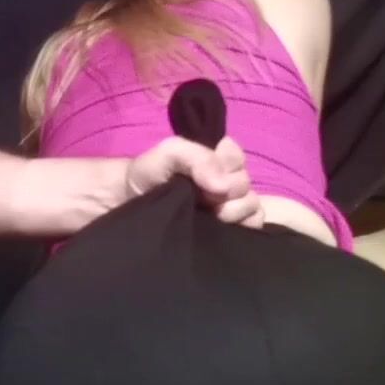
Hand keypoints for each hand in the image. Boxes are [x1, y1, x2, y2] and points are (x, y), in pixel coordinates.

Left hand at [126, 136, 264, 228]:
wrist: (129, 207)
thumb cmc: (148, 176)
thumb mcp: (166, 154)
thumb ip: (196, 157)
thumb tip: (223, 184)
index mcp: (215, 159)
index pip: (237, 156)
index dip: (226, 164)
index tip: (202, 175)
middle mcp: (227, 180)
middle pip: (246, 183)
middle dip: (228, 191)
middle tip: (204, 198)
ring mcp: (230, 205)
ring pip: (252, 205)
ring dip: (234, 210)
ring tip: (211, 215)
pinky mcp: (231, 229)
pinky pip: (255, 225)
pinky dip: (244, 226)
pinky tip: (224, 226)